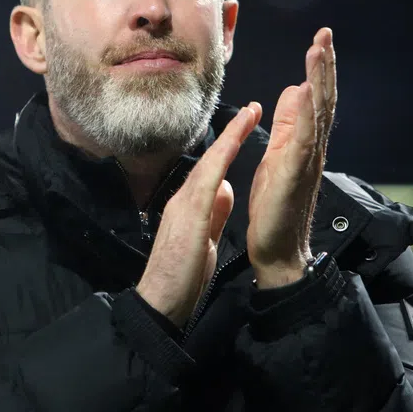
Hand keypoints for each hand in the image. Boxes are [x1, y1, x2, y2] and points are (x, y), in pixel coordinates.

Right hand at [136, 101, 262, 327]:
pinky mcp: (189, 217)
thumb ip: (215, 212)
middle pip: (210, 160)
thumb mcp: (205, 238)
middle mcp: (183, 199)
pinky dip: (221, 160)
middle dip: (231, 133)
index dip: (228, 146)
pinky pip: (207, 182)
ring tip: (248, 115)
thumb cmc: (181, 276)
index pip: (211, 169)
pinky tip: (233, 145)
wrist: (161, 303)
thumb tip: (226, 188)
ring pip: (209, 164)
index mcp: (189, 206)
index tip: (246, 125)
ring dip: (229, 138)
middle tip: (251, 108)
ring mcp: (184, 206)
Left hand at [247, 27, 336, 288]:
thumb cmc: (277, 205)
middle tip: (325, 34)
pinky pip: (303, 140)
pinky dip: (307, 115)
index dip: (319, 68)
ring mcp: (307, 160)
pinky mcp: (295, 174)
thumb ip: (289, 123)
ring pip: (318, 113)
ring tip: (318, 51)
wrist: (277, 249)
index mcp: (305, 141)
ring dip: (319, 80)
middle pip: (323, 99)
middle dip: (324, 65)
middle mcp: (312, 147)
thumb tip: (296, 90)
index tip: (320, 38)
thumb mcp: (278, 153)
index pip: (316, 97)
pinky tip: (307, 92)